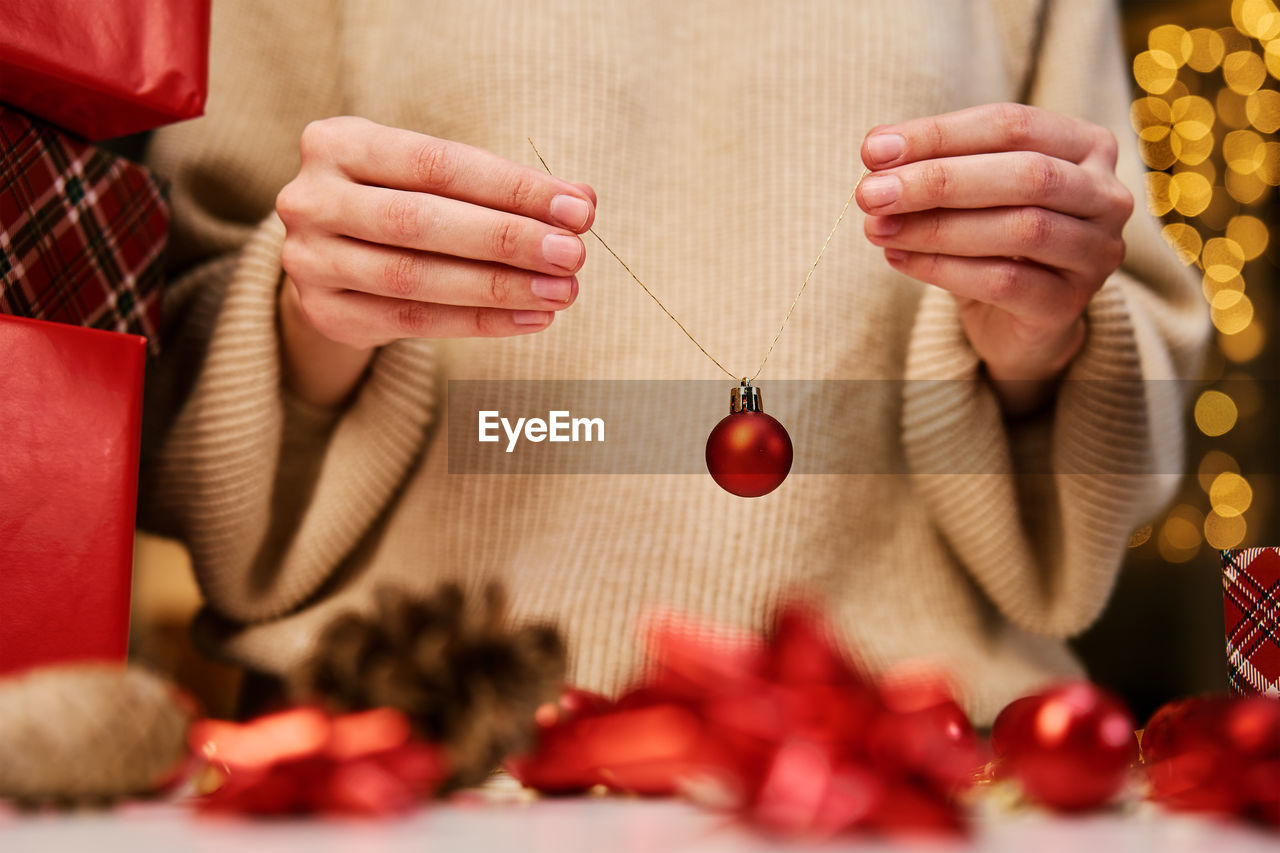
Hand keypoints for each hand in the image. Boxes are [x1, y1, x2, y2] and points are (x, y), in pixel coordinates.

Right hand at [274, 117, 595, 405]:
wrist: (331, 255)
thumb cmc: (400, 200)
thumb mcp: (439, 178)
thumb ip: (502, 186)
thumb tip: (583, 201)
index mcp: (337, 142)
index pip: (439, 163)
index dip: (512, 188)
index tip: (578, 209)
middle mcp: (311, 198)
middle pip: (421, 222)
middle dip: (508, 239)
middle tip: (573, 255)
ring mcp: (310, 260)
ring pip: (415, 278)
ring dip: (499, 287)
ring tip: (561, 292)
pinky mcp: (325, 313)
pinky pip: (413, 322)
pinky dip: (480, 322)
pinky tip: (531, 317)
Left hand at [856, 103, 1133, 415]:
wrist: (1018, 317)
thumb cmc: (992, 237)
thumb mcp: (969, 191)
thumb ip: (935, 164)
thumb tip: (877, 149)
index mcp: (1086, 147)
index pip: (1012, 124)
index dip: (940, 133)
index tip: (873, 150)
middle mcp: (1105, 195)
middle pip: (1024, 173)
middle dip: (938, 180)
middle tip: (870, 192)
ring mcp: (1096, 252)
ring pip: (1019, 229)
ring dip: (935, 227)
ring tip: (876, 228)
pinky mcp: (1069, 304)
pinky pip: (1004, 281)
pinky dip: (943, 268)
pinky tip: (898, 258)